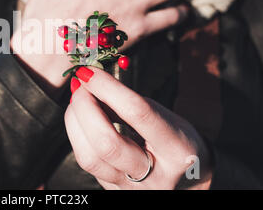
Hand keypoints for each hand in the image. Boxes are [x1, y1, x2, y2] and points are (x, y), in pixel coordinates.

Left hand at [65, 67, 212, 189]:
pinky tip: (81, 120)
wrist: (187, 184)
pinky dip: (78, 136)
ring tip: (78, 101)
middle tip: (80, 85)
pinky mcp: (113, 191)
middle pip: (107, 143)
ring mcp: (131, 189)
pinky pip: (87, 162)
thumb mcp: (164, 118)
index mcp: (177, 150)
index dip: (108, 88)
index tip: (89, 71)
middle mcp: (155, 176)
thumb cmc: (176, 142)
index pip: (137, 113)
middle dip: (84, 108)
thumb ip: (129, 105)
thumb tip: (92, 83)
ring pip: (89, 158)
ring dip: (75, 122)